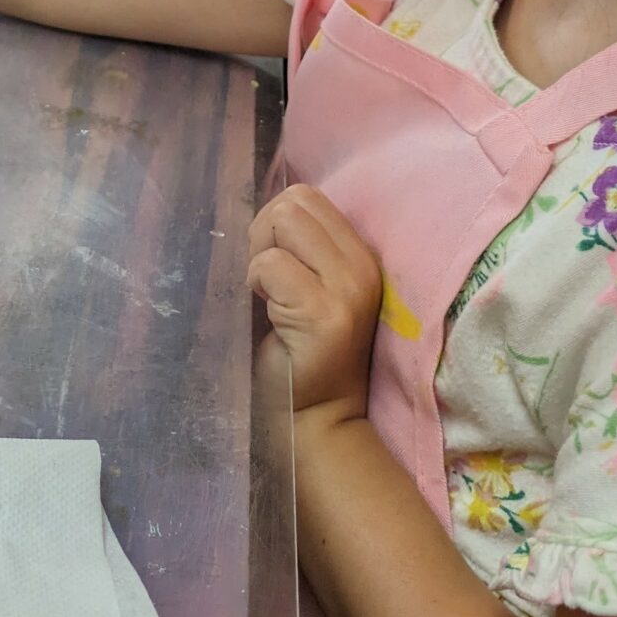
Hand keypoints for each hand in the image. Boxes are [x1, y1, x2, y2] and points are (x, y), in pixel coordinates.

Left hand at [247, 184, 384, 419]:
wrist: (314, 420)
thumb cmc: (297, 353)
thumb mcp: (304, 288)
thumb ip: (294, 248)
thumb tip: (256, 214)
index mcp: (359, 255)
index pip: (307, 196)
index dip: (275, 225)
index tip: (272, 268)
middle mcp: (362, 265)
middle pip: (292, 202)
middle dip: (262, 235)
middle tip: (265, 284)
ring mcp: (348, 288)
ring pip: (281, 222)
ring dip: (258, 259)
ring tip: (268, 299)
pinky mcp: (325, 313)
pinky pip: (269, 264)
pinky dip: (254, 284)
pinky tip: (268, 316)